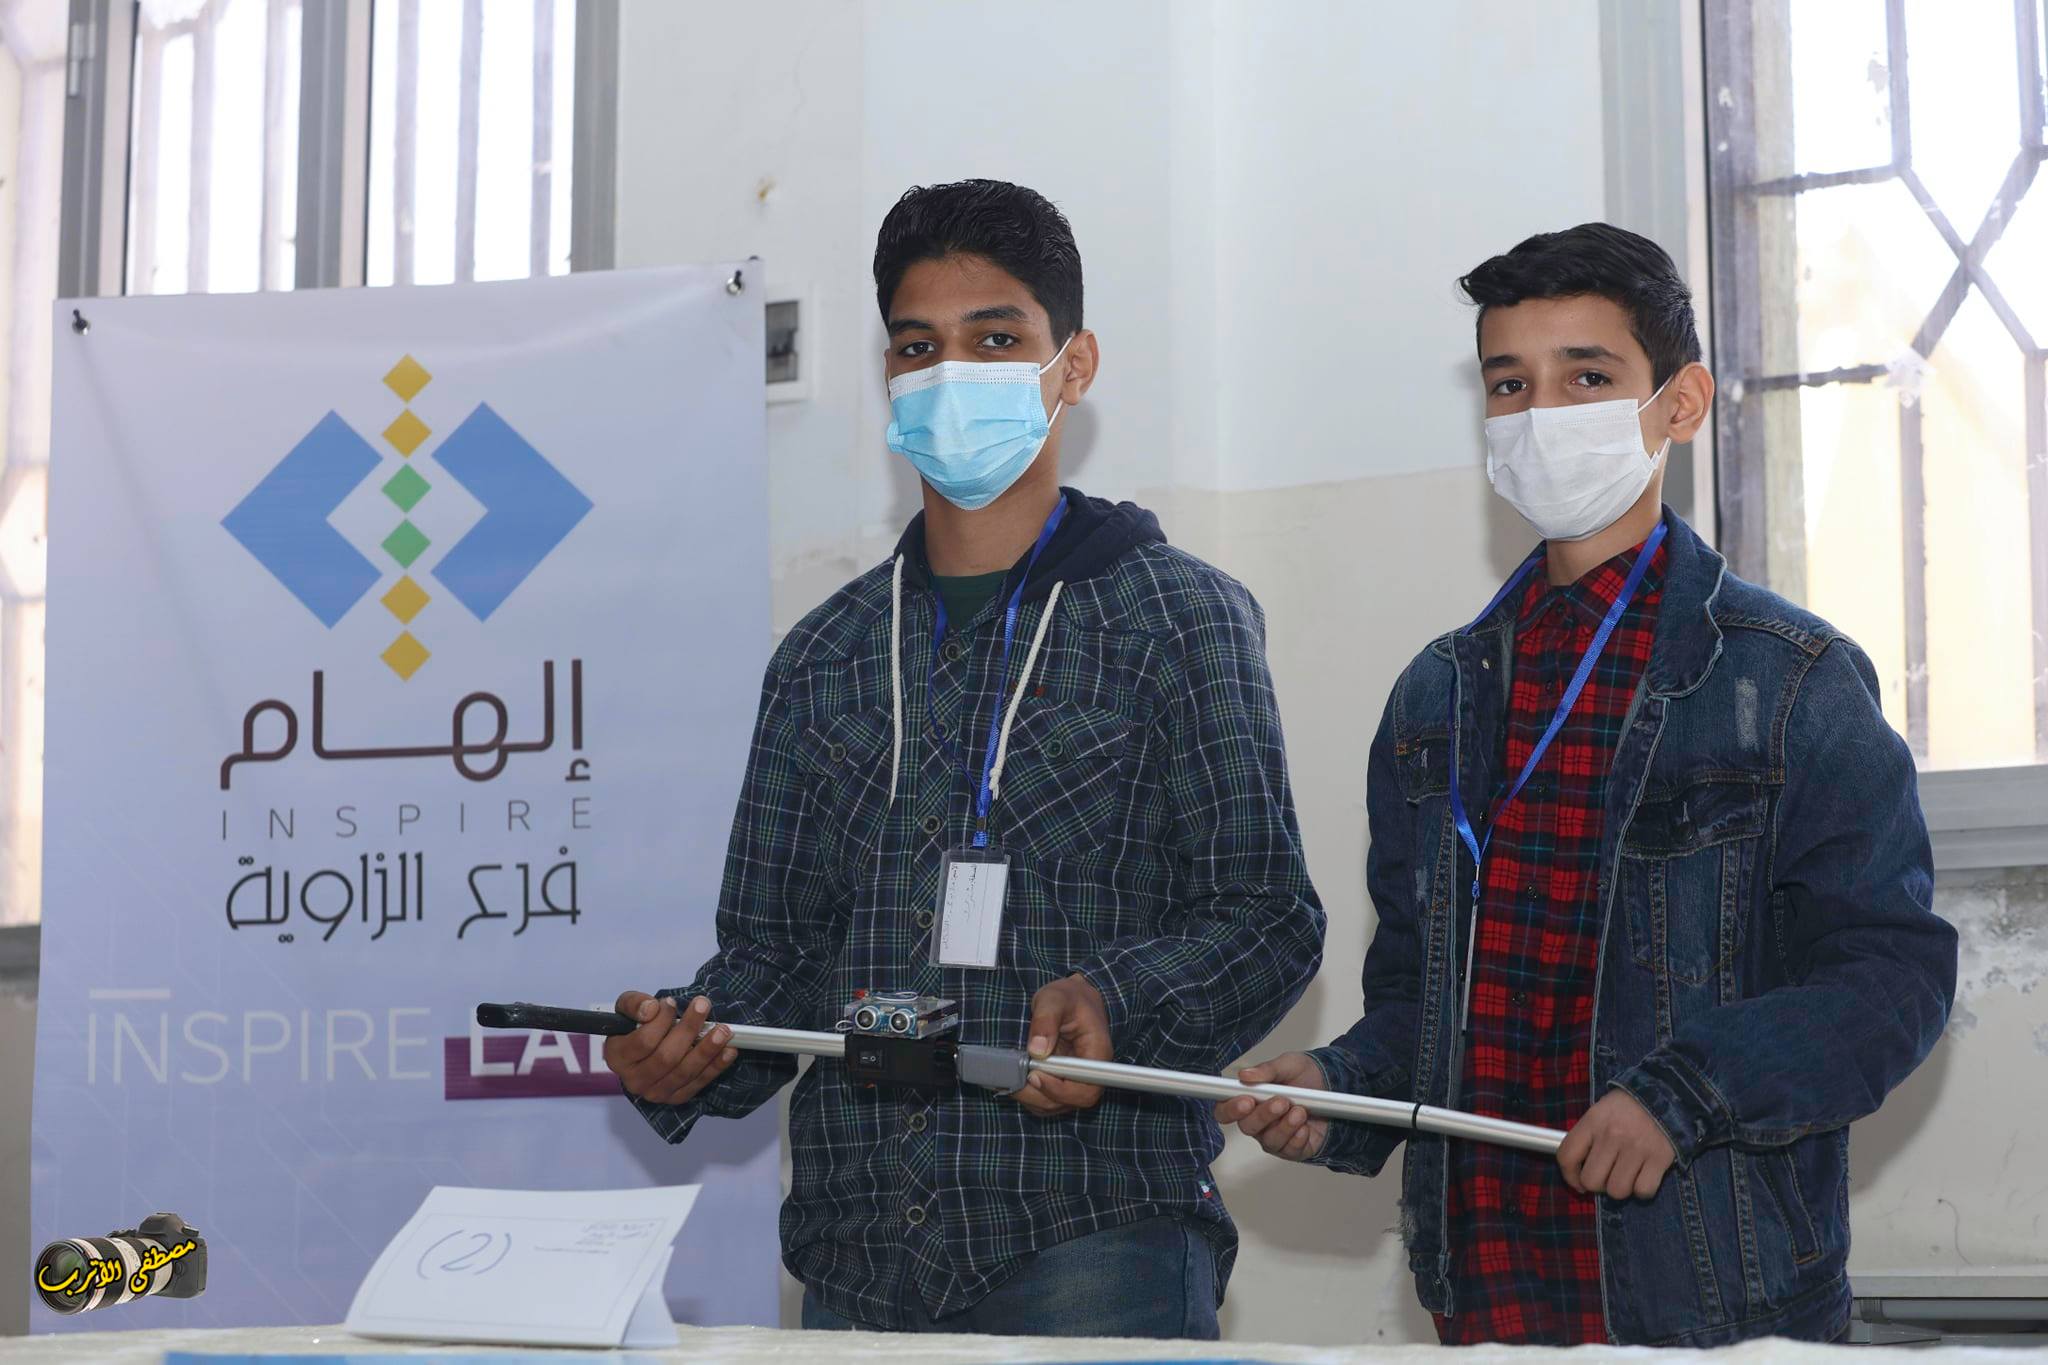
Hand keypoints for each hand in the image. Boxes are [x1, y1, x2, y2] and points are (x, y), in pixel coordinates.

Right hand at [603, 991, 737, 1104]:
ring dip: (707, 1049)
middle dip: (688, 1030)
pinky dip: (716, 1066)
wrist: (645, 1050)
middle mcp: (634, 1080)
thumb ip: (634, 1004)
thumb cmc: (636, 1026)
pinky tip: (729, 1050)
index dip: (661, 1021)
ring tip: (723, 1029)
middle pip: (666, 1057)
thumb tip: (651, 1009)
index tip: (672, 1002)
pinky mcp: (676, 1098)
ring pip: (685, 1072)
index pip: (643, 1042)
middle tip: (703, 1006)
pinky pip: (699, 1083)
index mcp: (617, 1057)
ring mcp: (656, 1093)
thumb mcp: (627, 1008)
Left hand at [1014, 974, 1113, 1116]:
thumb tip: (1036, 1050)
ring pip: (1056, 1105)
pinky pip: (1047, 1100)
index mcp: (1098, 1054)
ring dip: (1031, 1096)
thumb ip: (1045, 1020)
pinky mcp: (1063, 1082)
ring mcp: (1077, 1081)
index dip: (1060, 1091)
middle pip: (1070, 1102)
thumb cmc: (1069, 997)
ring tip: (1010, 1076)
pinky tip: (1015, 1078)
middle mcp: (1091, 1073)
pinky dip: (1029, 1095)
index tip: (1034, 1075)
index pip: (1086, 1089)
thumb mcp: (1055, 998)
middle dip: (1039, 1094)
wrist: (1072, 998)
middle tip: (1013, 1077)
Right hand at [1213, 1052, 1327, 1160]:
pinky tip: (1305, 1126)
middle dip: (1263, 1115)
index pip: (1225, 1110)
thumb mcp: (1288, 1064)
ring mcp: (1274, 1136)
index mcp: (1249, 1099)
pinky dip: (1298, 1138)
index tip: (1245, 1100)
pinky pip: (1290, 1150)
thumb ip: (1267, 1070)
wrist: (1332, 1087)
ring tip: (1299, 1111)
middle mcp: (1258, 1121)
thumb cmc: (1304, 1076)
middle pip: (1247, 1126)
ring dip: (1285, 1126)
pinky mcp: (1293, 1149)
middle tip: (1280, 1102)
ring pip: (1269, 1140)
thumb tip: (1245, 1075)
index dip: (1230, 1109)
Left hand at [1558, 1089, 1675, 1200]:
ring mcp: (1636, 1148)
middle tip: (1607, 1175)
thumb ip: (1586, 1137)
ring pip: (1617, 1191)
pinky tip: (1643, 1176)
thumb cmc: (1628, 1107)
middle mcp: (1612, 1135)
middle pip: (1591, 1180)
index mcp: (1593, 1121)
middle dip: (1598, 1185)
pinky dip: (1643, 1190)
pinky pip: (1643, 1191)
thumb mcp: (1599, 1112)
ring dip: (1621, 1188)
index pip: (1567, 1156)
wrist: (1666, 1095)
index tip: (1578, 1181)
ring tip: (1627, 1174)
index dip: (1570, 1176)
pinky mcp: (1659, 1159)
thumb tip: (1578, 1172)